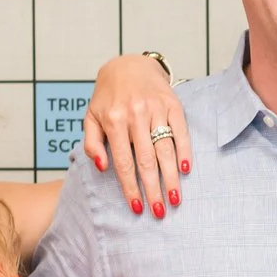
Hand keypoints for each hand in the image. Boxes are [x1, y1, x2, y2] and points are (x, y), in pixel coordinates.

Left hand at [79, 55, 189, 218]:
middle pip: (146, 160)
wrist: (129, 65)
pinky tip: (185, 170)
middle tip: (159, 211)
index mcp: (114, 120)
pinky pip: (181, 132)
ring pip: (165, 149)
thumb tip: (102, 167)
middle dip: (153, 189)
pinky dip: (184, 151)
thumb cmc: (109, 97)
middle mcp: (135, 115)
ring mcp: (156, 109)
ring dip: (171, 177)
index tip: (136, 207)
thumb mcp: (91, 116)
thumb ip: (92, 142)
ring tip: (175, 199)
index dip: (130, 187)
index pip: (123, 162)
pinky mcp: (173, 105)